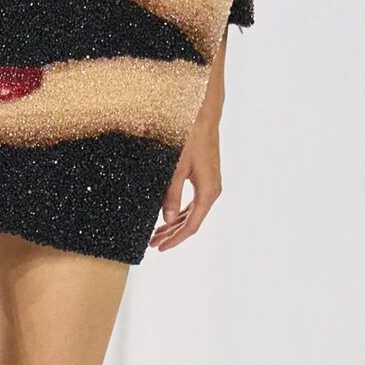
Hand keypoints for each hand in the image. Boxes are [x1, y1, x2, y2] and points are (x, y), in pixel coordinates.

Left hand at [148, 108, 222, 251]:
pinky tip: (168, 216)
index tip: (160, 247)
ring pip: (192, 213)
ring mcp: (210, 185)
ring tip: (157, 233)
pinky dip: (180, 211)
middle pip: (192, 221)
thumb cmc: (190, 138)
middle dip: (172, 234)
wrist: (203, 116)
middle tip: (153, 243)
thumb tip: (167, 219)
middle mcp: (211, 191)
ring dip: (175, 224)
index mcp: (208, 192)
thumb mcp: (175, 168)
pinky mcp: (205, 178)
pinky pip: (194, 202)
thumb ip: (171, 195)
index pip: (191, 225)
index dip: (175, 238)